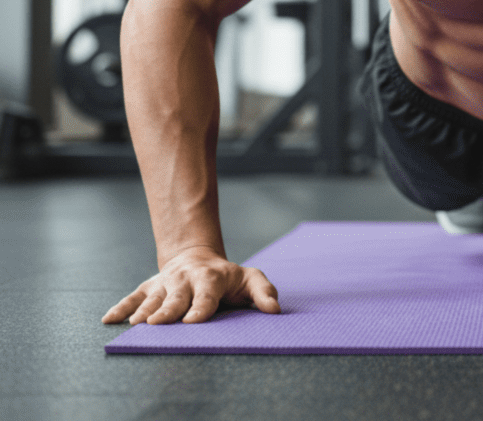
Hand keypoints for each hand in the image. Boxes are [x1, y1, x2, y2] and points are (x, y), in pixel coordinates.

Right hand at [102, 246, 279, 324]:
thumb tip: (275, 310)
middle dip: (168, 310)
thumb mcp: (250, 279)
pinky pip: (133, 297)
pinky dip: (121, 308)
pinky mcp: (149, 287)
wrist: (197, 258)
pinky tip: (109, 320)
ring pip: (153, 298)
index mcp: (211, 279)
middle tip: (157, 323)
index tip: (192, 321)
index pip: (206, 295)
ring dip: (144, 311)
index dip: (200, 308)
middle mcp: (185, 279)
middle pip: (176, 297)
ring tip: (135, 324)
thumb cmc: (227, 277)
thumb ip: (263, 292)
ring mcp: (165, 283)